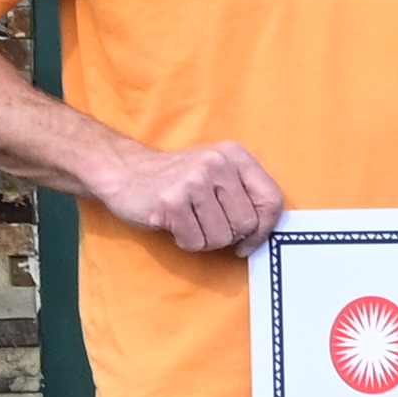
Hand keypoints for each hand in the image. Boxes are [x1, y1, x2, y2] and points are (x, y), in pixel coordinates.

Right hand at [95, 136, 288, 255]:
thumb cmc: (178, 180)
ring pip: (222, 237)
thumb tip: (263, 234)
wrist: (125, 172)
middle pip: (246, 224)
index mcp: (234, 154)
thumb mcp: (218, 174)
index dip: (264, 228)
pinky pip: (195, 242)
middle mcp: (216, 163)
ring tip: (190, 221)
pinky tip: (174, 224)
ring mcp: (193, 181)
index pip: (272, 200)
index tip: (249, 240)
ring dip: (205, 240)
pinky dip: (186, 241)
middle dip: (229, 235)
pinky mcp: (171, 202)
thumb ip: (245, 195)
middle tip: (207, 224)